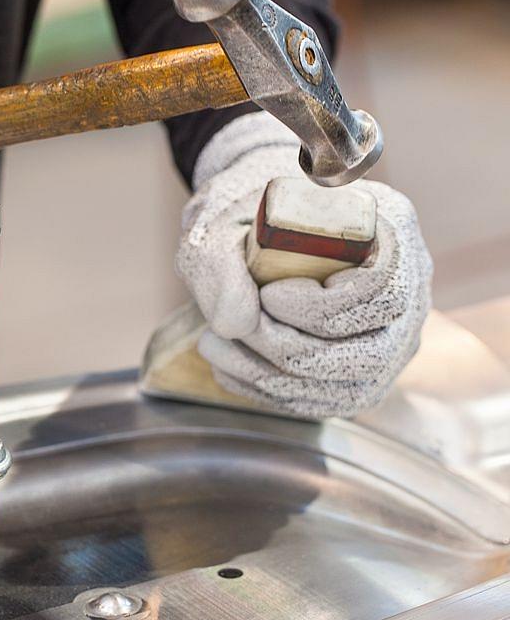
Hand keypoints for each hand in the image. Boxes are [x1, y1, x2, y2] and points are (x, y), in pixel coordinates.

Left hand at [177, 112, 432, 417]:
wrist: (252, 228)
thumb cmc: (242, 218)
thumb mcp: (218, 225)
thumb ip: (219, 263)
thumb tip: (237, 324)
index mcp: (388, 232)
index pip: (379, 291)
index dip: (317, 307)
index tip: (265, 294)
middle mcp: (407, 289)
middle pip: (370, 351)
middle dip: (287, 350)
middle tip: (224, 330)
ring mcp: (391, 337)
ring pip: (349, 387)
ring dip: (271, 378)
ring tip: (212, 346)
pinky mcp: (362, 371)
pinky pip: (328, 401)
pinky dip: (272, 392)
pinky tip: (228, 368)